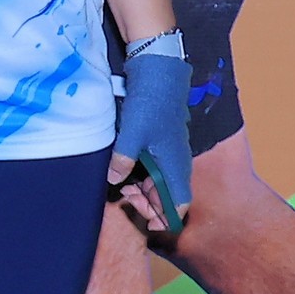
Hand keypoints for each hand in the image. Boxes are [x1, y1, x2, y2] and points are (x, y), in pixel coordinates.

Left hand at [111, 46, 192, 237]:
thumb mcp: (132, 134)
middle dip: (149, 204)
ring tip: (123, 186)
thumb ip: (122, 161)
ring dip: (144, 189)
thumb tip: (114, 180)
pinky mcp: (164, 143)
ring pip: (162, 183)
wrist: (158, 73)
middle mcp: (178, 162)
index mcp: (175, 166)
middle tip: (126, 197)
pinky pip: (158, 168)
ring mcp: (172, 152)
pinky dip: (144, 175)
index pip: (180, 204)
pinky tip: (126, 170)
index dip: (166, 218)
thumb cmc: (149, 104)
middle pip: (169, 197)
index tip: (146, 220)